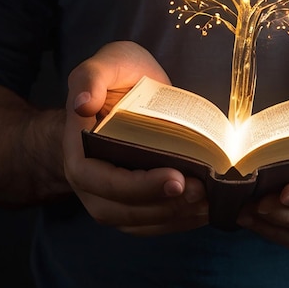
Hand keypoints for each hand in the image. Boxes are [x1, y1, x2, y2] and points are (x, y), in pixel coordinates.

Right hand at [63, 41, 208, 234]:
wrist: (126, 92)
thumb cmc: (116, 78)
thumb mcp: (105, 65)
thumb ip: (90, 78)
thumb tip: (82, 105)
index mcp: (78, 150)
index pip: (99, 180)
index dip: (137, 186)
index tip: (176, 178)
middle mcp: (90, 181)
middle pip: (121, 210)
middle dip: (163, 206)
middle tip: (201, 191)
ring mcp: (111, 196)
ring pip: (139, 222)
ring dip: (176, 217)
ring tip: (209, 201)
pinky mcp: (134, 202)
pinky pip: (152, 223)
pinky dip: (179, 220)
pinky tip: (205, 209)